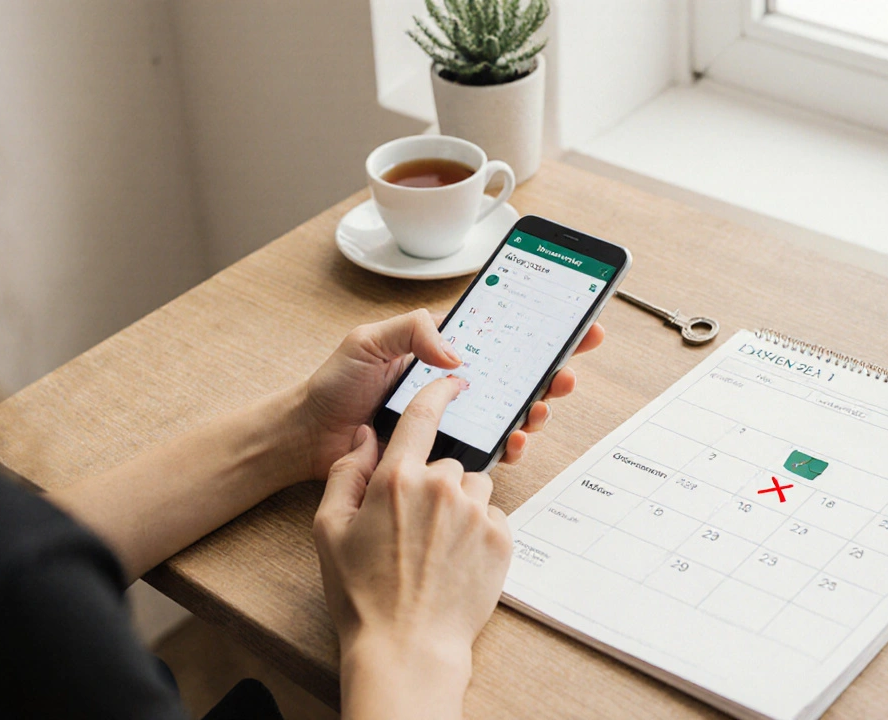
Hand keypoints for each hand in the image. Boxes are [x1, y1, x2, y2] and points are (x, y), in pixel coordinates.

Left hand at [300, 308, 603, 480]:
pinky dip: (510, 442)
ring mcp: (453, 416)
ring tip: (542, 406)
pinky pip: (489, 445)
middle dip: (550, 369)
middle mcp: (452, 380)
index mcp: (439, 347)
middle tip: (568, 371)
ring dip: (535, 407)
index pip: (498, 330)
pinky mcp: (447, 448)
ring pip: (510, 409)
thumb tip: (456, 352)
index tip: (575, 322)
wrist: (312, 438)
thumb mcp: (367, 342)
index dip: (538, 326)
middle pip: (516, 371)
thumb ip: (411, 332)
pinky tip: (515, 438)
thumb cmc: (334, 387)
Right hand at [313, 376, 510, 718]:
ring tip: (436, 547)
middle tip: (414, 527)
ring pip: (475, 489)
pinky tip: (456, 560)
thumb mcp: (329, 530)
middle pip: (447, 464)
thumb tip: (363, 436)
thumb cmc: (362, 593)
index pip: (422, 416)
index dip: (438, 391)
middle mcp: (443, 487)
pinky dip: (479, 532)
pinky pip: (494, 517)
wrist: (407, 646)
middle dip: (434, 485)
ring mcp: (477, 514)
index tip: (452, 380)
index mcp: (398, 479)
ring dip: (460, 506)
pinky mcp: (502, 539)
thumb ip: (345, 474)